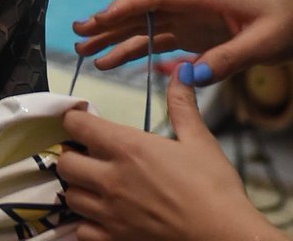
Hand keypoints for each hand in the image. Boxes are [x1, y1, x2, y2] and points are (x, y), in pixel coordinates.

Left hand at [58, 79, 274, 240]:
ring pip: (70, 196)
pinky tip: (102, 218)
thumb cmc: (215, 188)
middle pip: (64, 162)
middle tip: (89, 158)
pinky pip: (83, 231)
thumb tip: (182, 69)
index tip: (83, 121)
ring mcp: (111, 213)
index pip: (75, 124)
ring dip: (78, 189)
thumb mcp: (199, 140)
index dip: (75, 119)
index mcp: (127, 148)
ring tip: (95, 187)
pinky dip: (86, 224)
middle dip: (72, 156)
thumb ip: (181, 105)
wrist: (228, 238)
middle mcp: (111, 178)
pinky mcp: (117, 240)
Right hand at [72, 0, 292, 84]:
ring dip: (116, 40)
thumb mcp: (264, 44)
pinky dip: (138, 53)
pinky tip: (118, 64)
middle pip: (141, 12)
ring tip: (88, 54)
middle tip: (78, 35)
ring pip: (146, 29)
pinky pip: (161, 45)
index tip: (100, 20)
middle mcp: (191, 7)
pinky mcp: (198, 37)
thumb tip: (190, 76)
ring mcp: (193, 22)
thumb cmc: (288, 21)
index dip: (125, 7)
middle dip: (108, 23)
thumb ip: (227, 58)